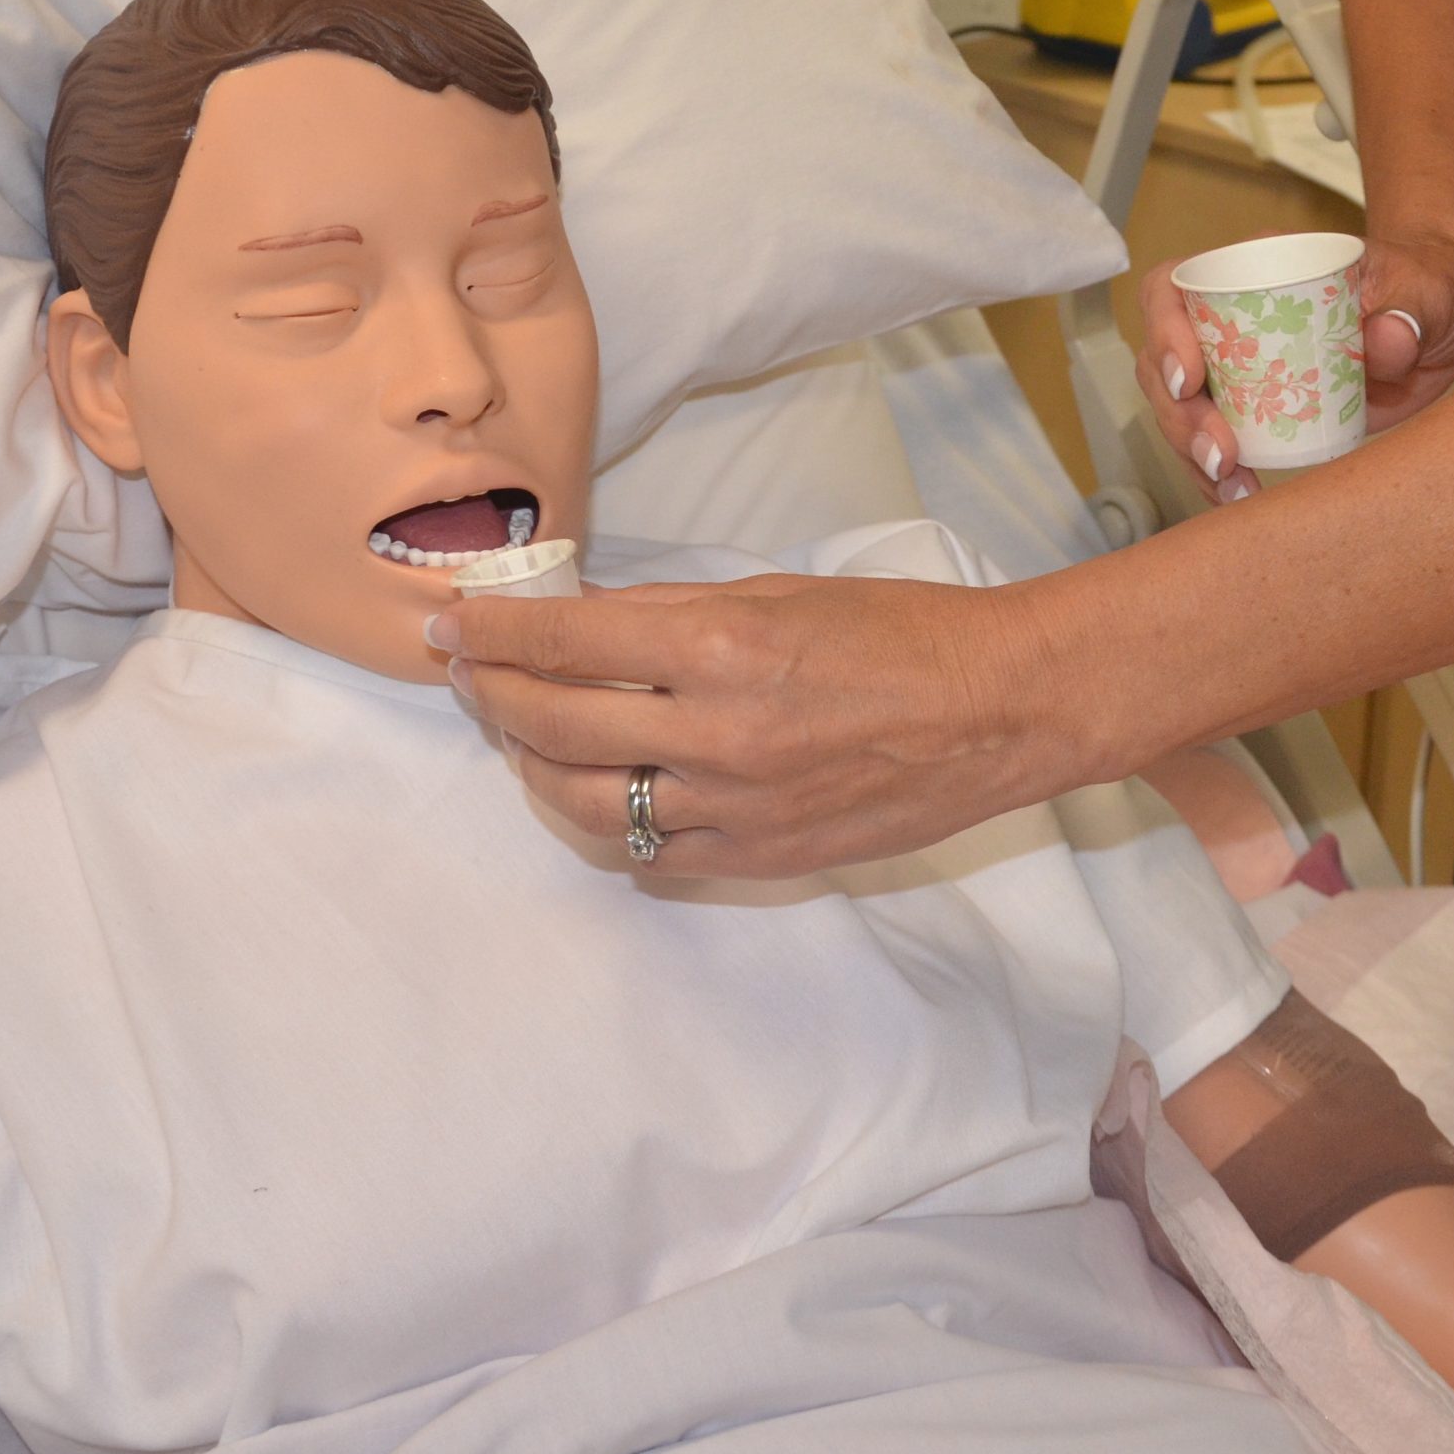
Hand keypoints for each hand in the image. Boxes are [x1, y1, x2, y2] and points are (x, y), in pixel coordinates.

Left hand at [436, 573, 1081, 877]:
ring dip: (534, 767)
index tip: (453, 626)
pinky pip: (654, 855)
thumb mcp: (777, 594)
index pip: (565, 642)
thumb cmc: (902, 633)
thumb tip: (581, 621)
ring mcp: (738, 809)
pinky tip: (599, 791)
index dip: (493, 634)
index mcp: (724, 648)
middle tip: (467, 672)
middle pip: (556, 724)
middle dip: (492, 694)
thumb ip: (671, 616)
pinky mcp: (761, 859)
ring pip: (588, 804)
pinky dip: (611, 823)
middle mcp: (719, 734)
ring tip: (518, 735)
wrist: (1000, 708)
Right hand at [1137, 228, 1453, 500]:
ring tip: (1230, 484)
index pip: (1173, 288)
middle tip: (1220, 454)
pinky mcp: (1259, 411)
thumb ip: (1412, 306)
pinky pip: (1218, 442)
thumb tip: (1387, 339)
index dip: (1163, 331)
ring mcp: (1240, 368)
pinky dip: (1218, 474)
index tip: (1191, 378)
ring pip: (1181, 409)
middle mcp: (1231, 317)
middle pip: (1164, 363)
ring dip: (1191, 451)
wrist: (1443, 324)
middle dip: (1179, 415)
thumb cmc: (1427, 285)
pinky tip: (1238, 496)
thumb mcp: (1429, 287)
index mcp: (1254, 268)